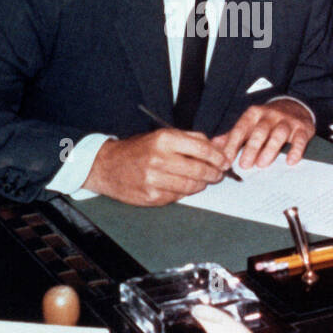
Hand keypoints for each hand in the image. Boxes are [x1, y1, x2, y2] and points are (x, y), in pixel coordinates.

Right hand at [83, 130, 229, 206]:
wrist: (107, 166)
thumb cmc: (139, 149)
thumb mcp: (163, 135)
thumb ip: (192, 139)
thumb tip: (220, 145)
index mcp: (164, 139)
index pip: (202, 150)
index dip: (218, 157)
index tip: (225, 161)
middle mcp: (159, 159)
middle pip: (199, 170)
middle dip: (214, 173)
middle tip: (218, 174)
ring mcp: (154, 180)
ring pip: (191, 186)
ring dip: (201, 185)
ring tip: (202, 181)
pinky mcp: (151, 196)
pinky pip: (178, 196)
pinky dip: (184, 192)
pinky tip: (182, 186)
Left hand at [212, 99, 314, 171]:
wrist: (295, 105)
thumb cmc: (267, 119)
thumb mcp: (249, 123)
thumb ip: (233, 135)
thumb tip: (213, 145)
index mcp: (253, 114)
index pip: (241, 129)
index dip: (232, 144)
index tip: (226, 160)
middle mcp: (270, 115)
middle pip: (259, 131)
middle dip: (251, 148)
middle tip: (244, 165)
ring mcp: (286, 121)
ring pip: (278, 134)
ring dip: (270, 149)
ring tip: (262, 164)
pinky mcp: (302, 128)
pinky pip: (299, 139)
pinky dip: (296, 150)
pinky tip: (290, 161)